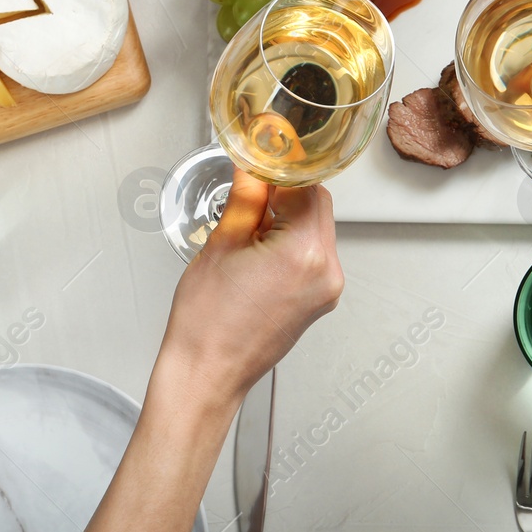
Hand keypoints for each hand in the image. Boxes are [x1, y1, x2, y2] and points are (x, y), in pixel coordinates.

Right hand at [156, 171, 343, 408]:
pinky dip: (291, 241)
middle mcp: (326, 271)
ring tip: (248, 226)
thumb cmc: (207, 324)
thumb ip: (245, 198)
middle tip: (249, 188)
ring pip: (315, 228)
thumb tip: (252, 167)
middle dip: (284, 193)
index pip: (306, 186)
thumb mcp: (221, 245)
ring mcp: (326, 288)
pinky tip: (259, 247)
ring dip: (287, 217)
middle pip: (316, 205)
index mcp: (305, 252)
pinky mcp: (319, 300)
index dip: (280, 169)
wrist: (206, 373)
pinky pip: (312, 253)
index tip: (263, 157)